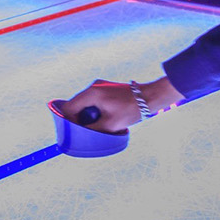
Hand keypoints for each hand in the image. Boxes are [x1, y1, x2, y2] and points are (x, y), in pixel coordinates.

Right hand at [55, 76, 180, 132]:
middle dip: (78, 118)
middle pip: (76, 104)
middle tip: (84, 129)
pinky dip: (94, 109)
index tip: (74, 130)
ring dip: (87, 114)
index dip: (68, 120)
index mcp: (92, 93)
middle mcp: (94, 87)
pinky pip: (93, 100)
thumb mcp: (110, 125)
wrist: (150, 97)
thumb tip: (80, 133)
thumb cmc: (131, 110)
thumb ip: (92, 129)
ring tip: (96, 125)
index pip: (70, 107)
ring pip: (85, 102)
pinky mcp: (106, 88)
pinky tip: (102, 118)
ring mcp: (100, 86)